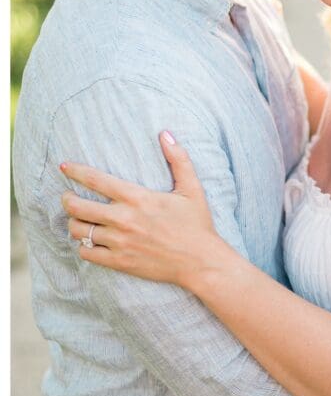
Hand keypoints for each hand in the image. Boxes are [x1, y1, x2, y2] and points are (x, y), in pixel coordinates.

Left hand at [60, 131, 218, 288]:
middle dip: (67, 199)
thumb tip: (165, 133)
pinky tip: (89, 242)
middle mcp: (124, 219)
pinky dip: (83, 246)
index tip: (64, 167)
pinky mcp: (120, 262)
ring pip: (79, 230)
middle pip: (78, 206)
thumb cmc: (197, 224)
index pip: (96, 180)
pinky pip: (87, 253)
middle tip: (68, 197)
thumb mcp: (191, 188)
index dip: (76, 172)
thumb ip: (178, 159)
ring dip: (74, 223)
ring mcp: (120, 242)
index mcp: (137, 197)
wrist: (201, 261)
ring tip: (78, 220)